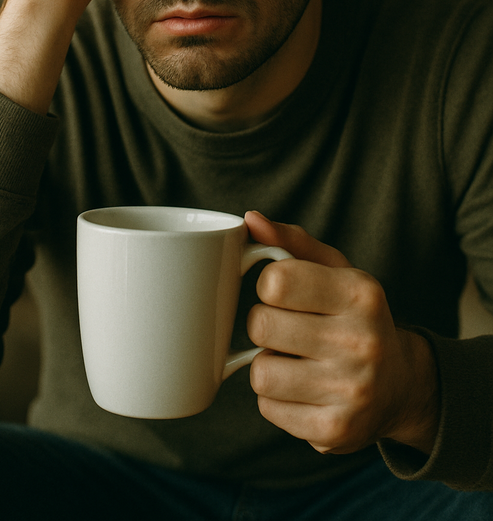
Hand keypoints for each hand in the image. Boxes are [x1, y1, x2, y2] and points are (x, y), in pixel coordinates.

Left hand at [245, 210, 439, 454]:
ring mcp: (350, 391)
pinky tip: (302, 388)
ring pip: (259, 372)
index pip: (276, 280)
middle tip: (289, 329)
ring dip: (268, 363)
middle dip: (266, 324)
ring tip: (295, 360)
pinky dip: (276, 397)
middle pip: (261, 325)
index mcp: (361, 293)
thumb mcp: (336, 271)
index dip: (270, 285)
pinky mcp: (334, 431)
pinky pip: (268, 407)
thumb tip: (250, 219)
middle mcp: (361, 342)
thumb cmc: (354, 316)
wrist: (401, 386)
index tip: (285, 293)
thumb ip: (291, 242)